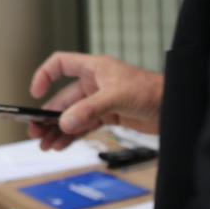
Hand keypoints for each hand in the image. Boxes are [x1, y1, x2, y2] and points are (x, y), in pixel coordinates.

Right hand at [27, 52, 162, 149]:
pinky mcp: (109, 116)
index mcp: (94, 68)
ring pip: (72, 115)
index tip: (35, 93)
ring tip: (46, 144)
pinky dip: (72, 135)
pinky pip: (84, 125)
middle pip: (63, 97)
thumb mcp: (116, 96)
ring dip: (58, 129)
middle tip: (36, 130)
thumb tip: (65, 123)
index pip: (60, 64)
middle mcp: (94, 83)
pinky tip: (63, 144)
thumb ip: (89, 110)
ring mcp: (100, 101)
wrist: (174, 106)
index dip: (44, 75)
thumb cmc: (152, 90)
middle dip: (48, 115)